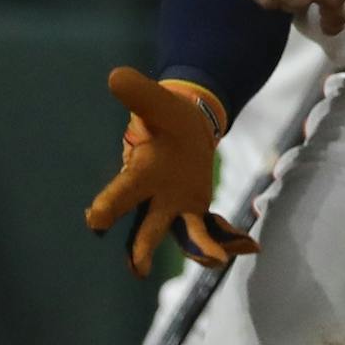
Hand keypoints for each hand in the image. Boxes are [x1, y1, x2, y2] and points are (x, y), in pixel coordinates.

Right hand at [83, 68, 257, 278]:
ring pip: (184, 236)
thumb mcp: (156, 102)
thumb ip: (138, 93)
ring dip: (198, 249)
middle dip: (142, 246)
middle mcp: (154, 198)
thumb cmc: (165, 117)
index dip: (109, 205)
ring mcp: (176, 209)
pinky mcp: (196, 213)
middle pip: (147, 226)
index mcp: (141, 173)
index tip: (96, 220)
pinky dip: (228, 241)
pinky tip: (249, 246)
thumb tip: (116, 76)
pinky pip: (210, 231)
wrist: (184, 127)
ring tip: (217, 258)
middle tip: (138, 267)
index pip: (122, 190)